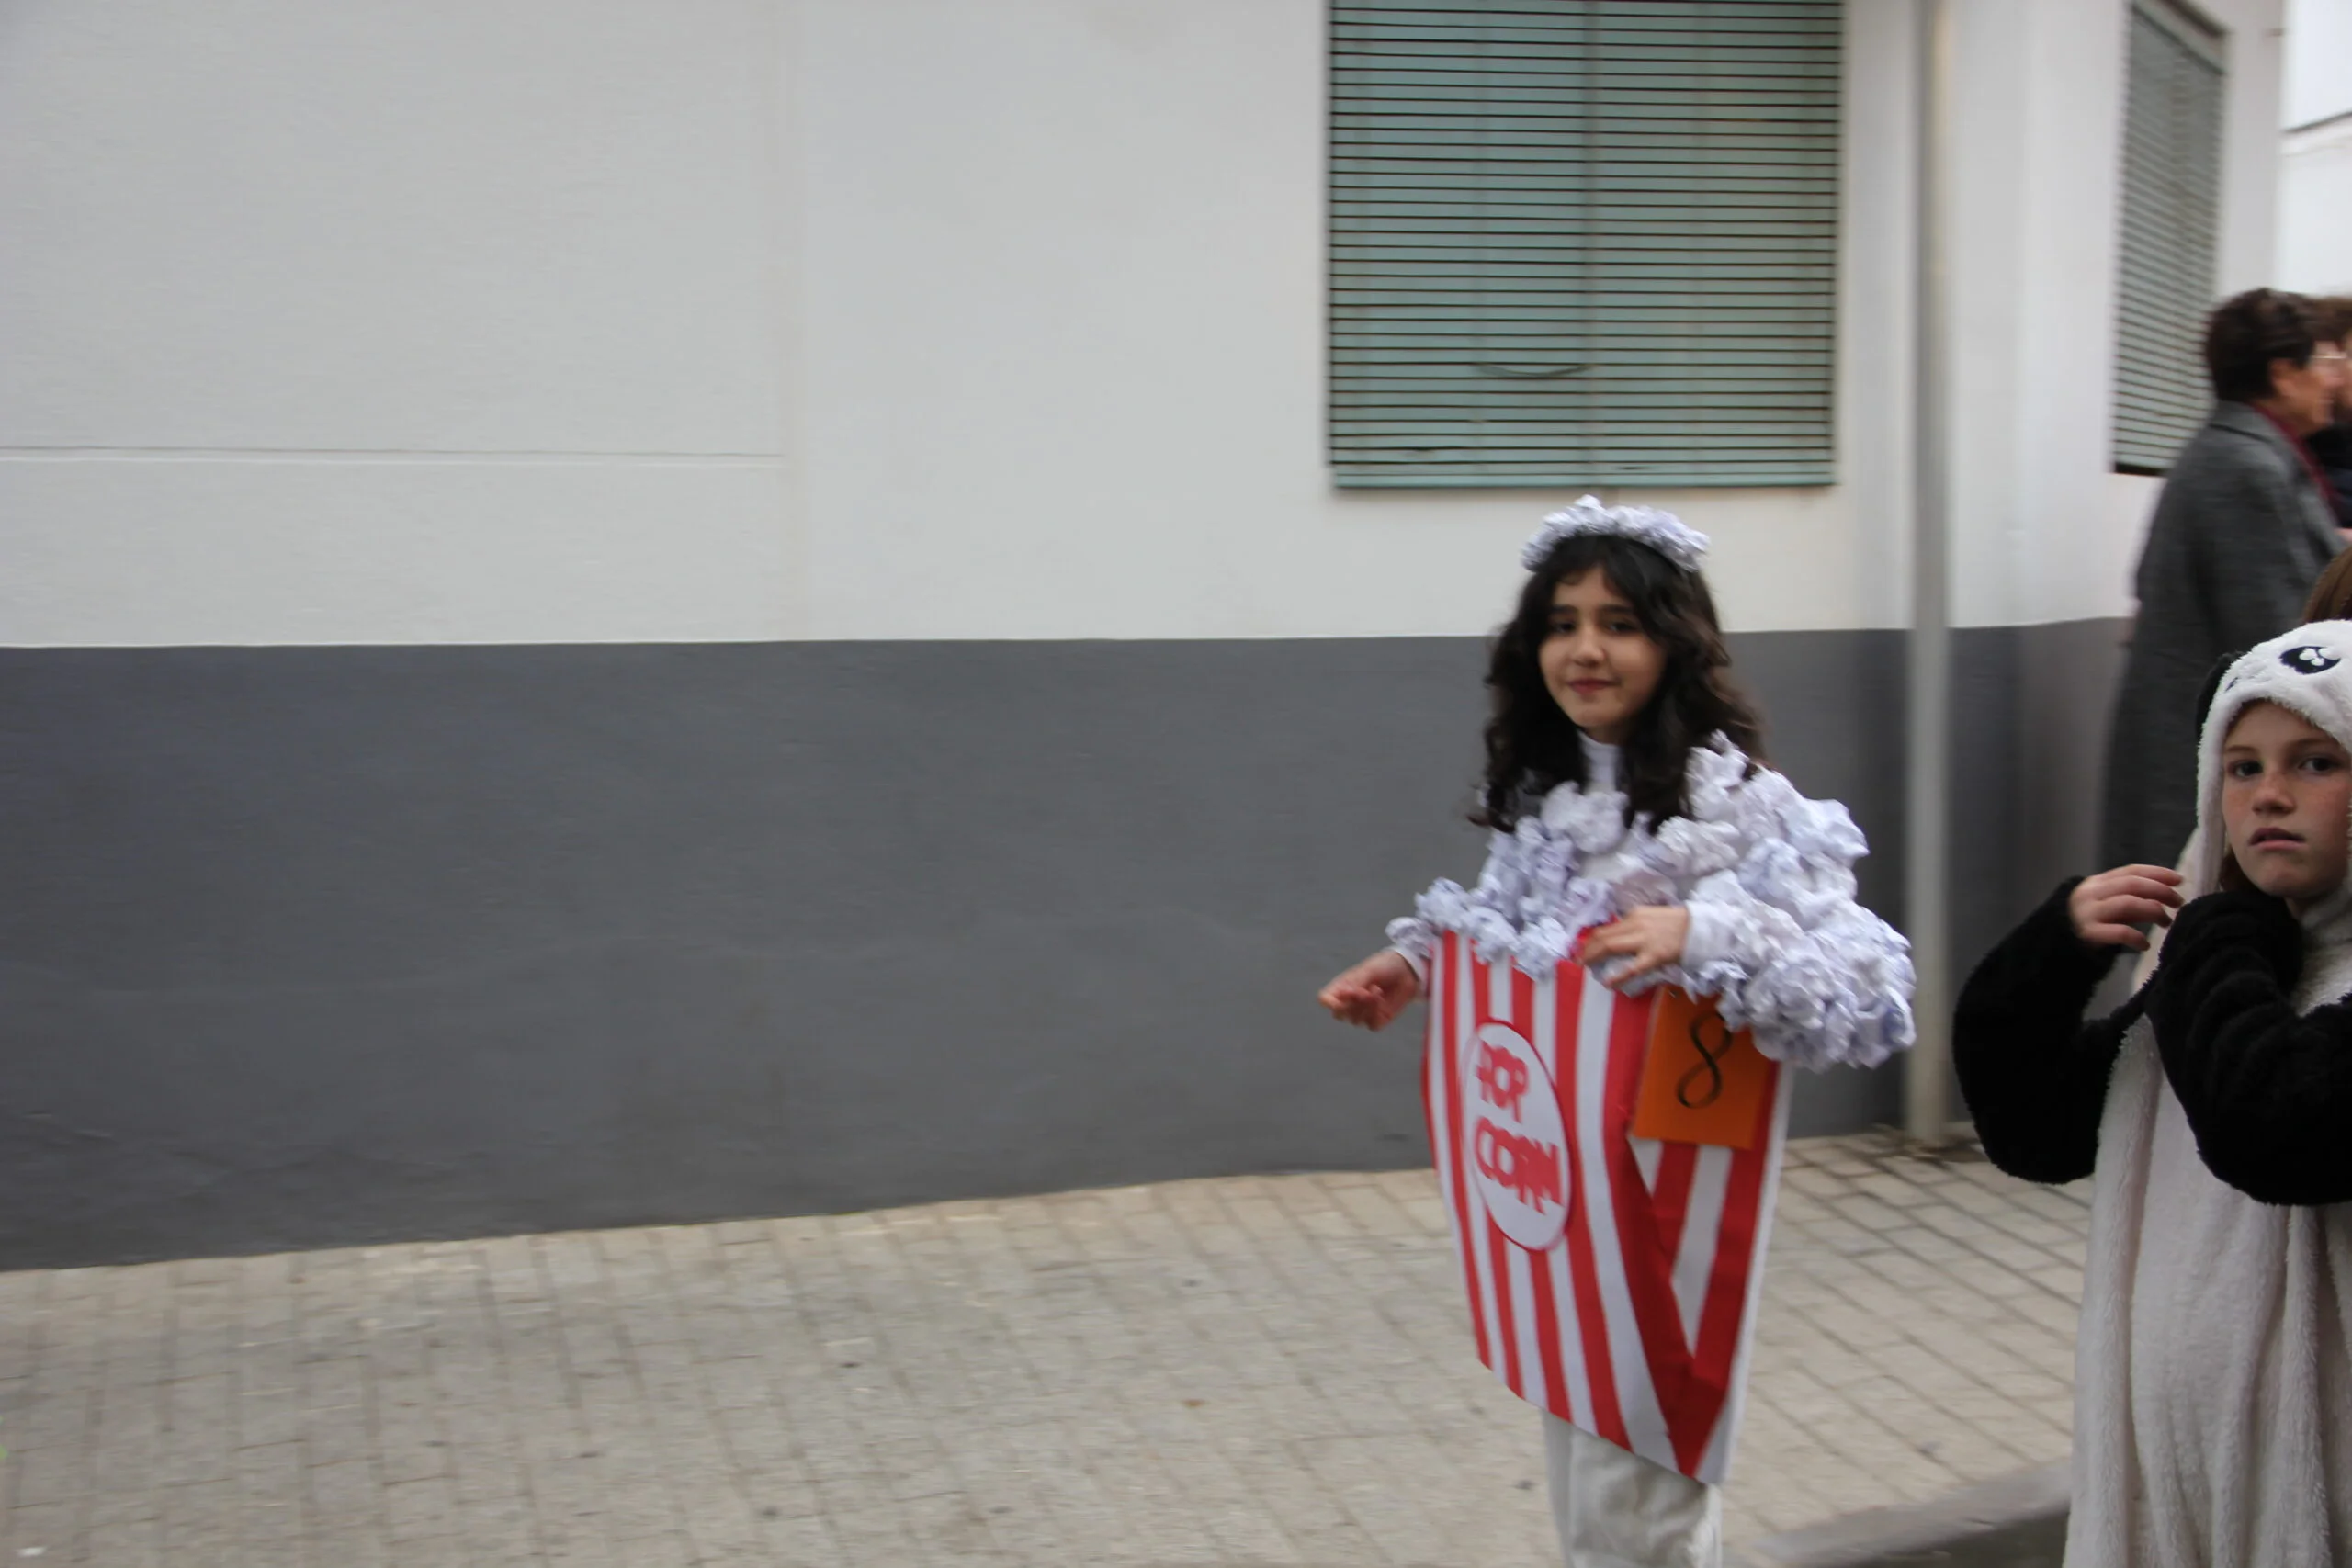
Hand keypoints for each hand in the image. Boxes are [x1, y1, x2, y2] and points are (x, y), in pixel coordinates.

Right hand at [1319, 950, 1420, 1029]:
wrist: (1408, 970)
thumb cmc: (1384, 966)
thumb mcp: (1368, 970)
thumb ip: (1356, 982)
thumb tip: (1343, 994)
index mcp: (1342, 987)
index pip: (1325, 999)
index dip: (1330, 1002)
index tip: (1342, 998)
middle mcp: (1350, 1002)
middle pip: (1339, 1014)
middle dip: (1351, 1004)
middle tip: (1363, 991)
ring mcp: (1364, 1012)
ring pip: (1355, 1020)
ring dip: (1366, 1007)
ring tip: (1377, 990)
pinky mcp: (1378, 1019)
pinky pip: (1372, 1025)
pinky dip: (1376, 1014)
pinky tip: (1382, 1002)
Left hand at [1578, 906, 1690, 988]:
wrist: (1700, 927)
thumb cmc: (1677, 924)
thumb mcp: (1651, 917)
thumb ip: (1634, 926)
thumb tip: (1618, 937)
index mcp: (1634, 915)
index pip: (1606, 927)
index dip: (1591, 939)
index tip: (1582, 948)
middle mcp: (1635, 924)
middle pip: (1603, 936)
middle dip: (1586, 949)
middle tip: (1577, 960)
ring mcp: (1644, 940)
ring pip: (1611, 946)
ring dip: (1593, 957)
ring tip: (1584, 967)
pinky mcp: (1655, 955)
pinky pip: (1633, 966)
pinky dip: (1618, 975)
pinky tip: (1609, 982)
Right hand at [2067, 864, 2185, 950]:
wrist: (2055, 945)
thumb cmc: (2089, 924)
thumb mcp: (2107, 906)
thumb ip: (2130, 899)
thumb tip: (2165, 897)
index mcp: (2097, 882)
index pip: (2131, 871)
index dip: (2157, 873)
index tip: (2179, 880)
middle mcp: (2092, 893)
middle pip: (2132, 884)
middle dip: (2160, 891)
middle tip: (2179, 902)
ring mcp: (2089, 912)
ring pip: (2128, 903)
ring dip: (2153, 911)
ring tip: (2167, 922)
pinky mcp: (2088, 933)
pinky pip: (2119, 931)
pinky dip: (2137, 937)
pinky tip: (2145, 945)